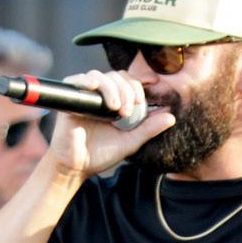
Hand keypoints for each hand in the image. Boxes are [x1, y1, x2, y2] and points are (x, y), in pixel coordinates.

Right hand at [45, 71, 173, 180]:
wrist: (76, 167)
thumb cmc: (101, 154)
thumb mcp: (130, 141)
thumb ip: (148, 129)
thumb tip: (171, 117)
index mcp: (115, 101)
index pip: (128, 81)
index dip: (136, 88)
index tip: (138, 104)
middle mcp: (100, 95)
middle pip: (116, 76)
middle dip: (125, 90)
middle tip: (126, 111)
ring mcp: (85, 95)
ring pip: (100, 75)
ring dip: (111, 88)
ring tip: (114, 108)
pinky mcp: (70, 99)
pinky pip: (78, 80)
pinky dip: (88, 81)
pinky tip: (95, 88)